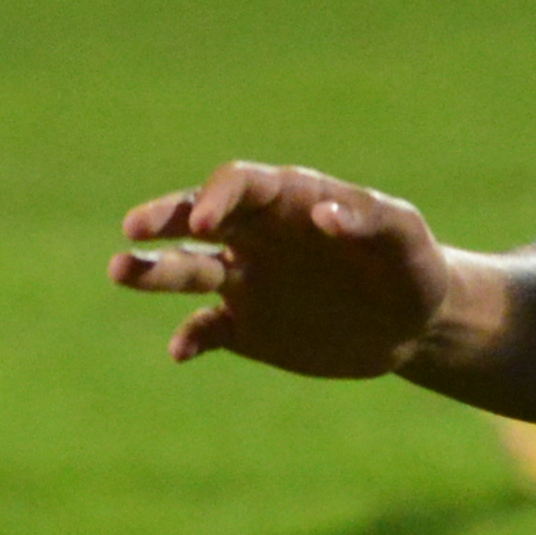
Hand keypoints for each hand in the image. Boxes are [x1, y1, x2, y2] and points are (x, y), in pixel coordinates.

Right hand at [108, 162, 472, 377]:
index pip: (240, 185)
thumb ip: (370, 220)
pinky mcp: (247, 328)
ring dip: (152, 272)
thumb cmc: (413, 265)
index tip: (208, 221)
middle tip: (133, 229)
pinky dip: (191, 337)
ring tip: (118, 271)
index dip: (219, 196)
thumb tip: (324, 215)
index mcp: (289, 201)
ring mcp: (246, 282)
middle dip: (162, 218)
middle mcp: (256, 236)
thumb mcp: (406, 237)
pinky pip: (207, 330)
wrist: (416, 323)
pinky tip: (180, 350)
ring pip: (186, 270)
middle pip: (195, 218)